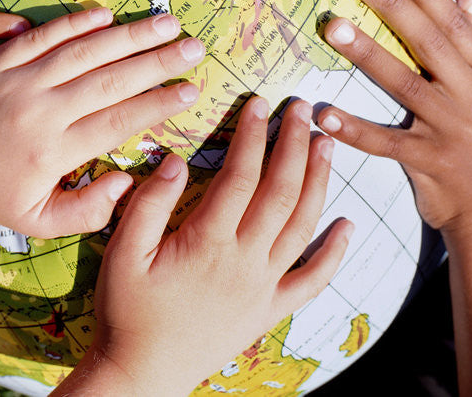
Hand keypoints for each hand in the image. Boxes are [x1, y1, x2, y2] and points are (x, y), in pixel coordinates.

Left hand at [0, 7, 206, 236]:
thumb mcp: (39, 222)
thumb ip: (88, 211)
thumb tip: (126, 181)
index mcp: (53, 152)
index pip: (118, 122)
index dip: (158, 104)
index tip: (191, 90)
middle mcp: (41, 112)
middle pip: (110, 80)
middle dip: (157, 62)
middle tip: (195, 47)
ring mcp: (19, 81)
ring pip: (83, 52)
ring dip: (129, 35)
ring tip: (166, 22)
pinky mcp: (0, 60)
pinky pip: (43, 35)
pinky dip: (75, 22)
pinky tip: (108, 12)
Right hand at [75, 98, 351, 393]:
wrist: (143, 374)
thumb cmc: (127, 311)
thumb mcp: (123, 252)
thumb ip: (150, 204)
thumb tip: (175, 160)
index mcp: (208, 241)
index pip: (241, 175)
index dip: (253, 135)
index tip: (260, 103)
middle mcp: (245, 260)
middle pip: (281, 191)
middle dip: (294, 145)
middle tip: (304, 109)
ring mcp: (263, 286)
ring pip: (302, 225)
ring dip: (319, 182)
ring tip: (326, 145)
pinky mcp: (270, 310)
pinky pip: (312, 280)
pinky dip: (334, 253)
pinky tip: (348, 226)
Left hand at [317, 0, 471, 237]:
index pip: (457, 22)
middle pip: (430, 42)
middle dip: (394, 4)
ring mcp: (453, 130)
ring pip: (405, 85)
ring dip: (367, 54)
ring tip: (333, 27)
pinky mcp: (430, 162)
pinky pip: (386, 143)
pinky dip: (354, 129)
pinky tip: (324, 114)